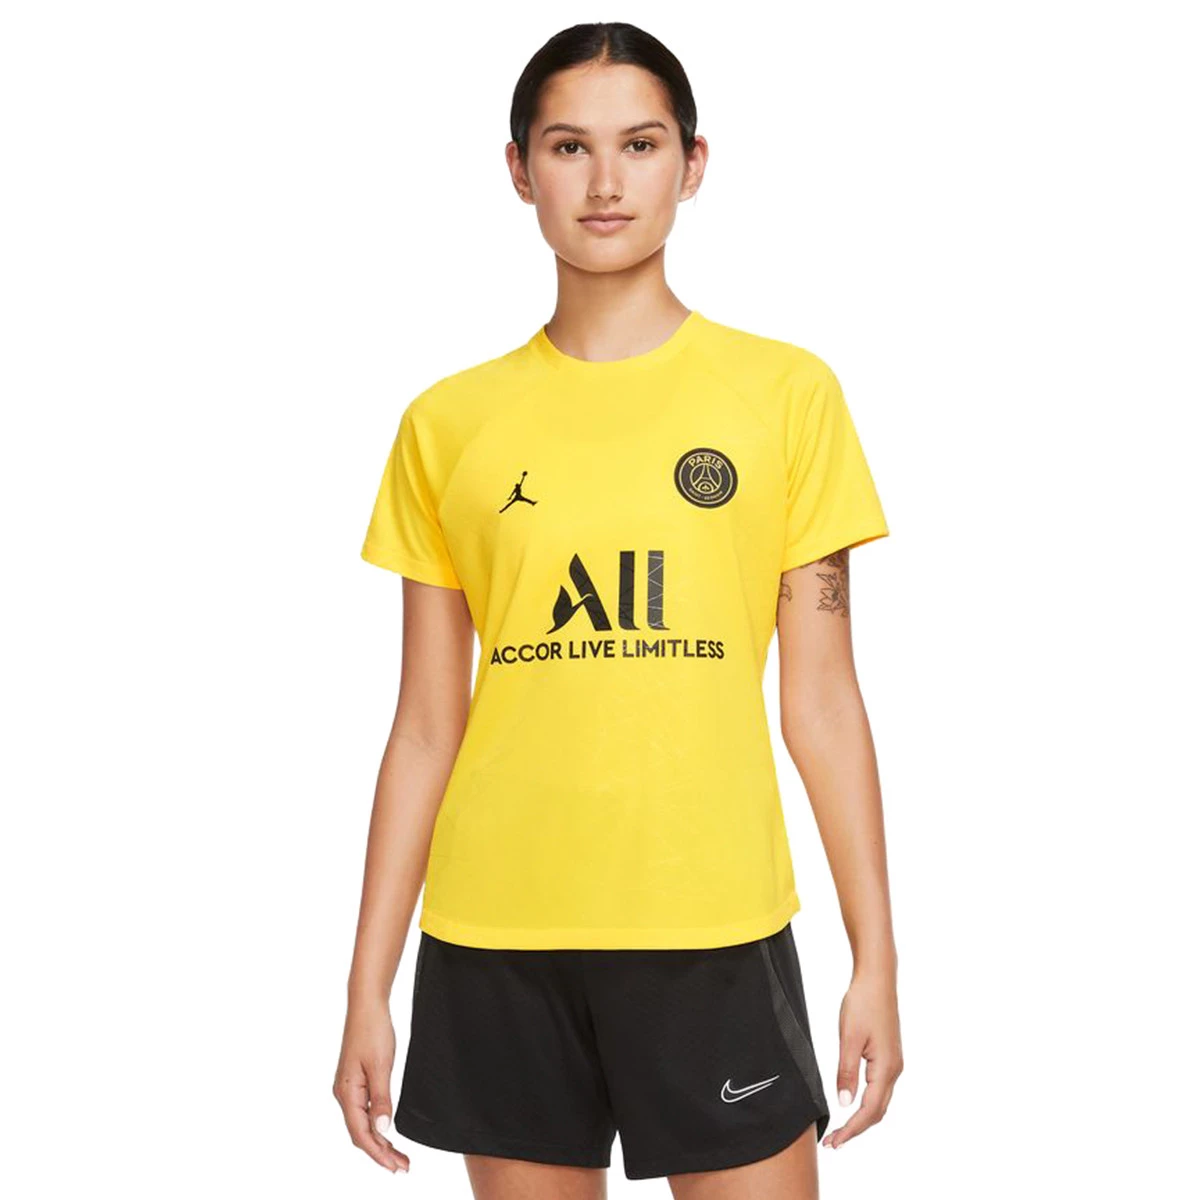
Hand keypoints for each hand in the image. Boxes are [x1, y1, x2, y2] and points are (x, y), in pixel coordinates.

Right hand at [332, 998, 409, 1172]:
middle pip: (361, 1133)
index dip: (378, 1154)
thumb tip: (382, 1130)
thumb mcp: (381, 1066)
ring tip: (398, 1155)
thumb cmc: (373, 1030)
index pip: (361, 1134)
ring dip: (379, 1141)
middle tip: (403, 1166)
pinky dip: (376, 1125)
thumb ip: (381, 1100)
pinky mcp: (355, 1081)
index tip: (395, 1167)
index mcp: (347, 1093)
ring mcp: (348, 1088)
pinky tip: (386, 1131)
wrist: (367, 1005)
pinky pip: (363, 1111)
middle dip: (381, 1152)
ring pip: (362, 1124)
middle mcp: (344, 1094)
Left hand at [823, 966, 902, 1148]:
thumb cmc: (862, 1003)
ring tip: (840, 1129)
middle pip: (877, 1111)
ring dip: (861, 1117)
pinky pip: (879, 1088)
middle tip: (833, 1142)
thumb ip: (846, 1071)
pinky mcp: (888, 1056)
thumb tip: (844, 1103)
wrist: (878, 979)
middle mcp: (894, 1069)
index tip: (835, 1142)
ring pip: (879, 1101)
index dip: (852, 1129)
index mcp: (886, 1067)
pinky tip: (852, 1103)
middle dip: (856, 1129)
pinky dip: (866, 1103)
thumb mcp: (849, 1038)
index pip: (869, 1109)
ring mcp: (893, 1063)